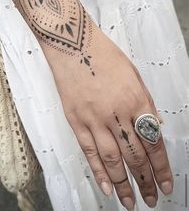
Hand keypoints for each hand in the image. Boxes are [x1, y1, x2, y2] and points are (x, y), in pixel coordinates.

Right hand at [48, 23, 173, 210]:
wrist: (74, 45)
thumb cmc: (104, 55)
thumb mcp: (134, 75)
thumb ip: (143, 104)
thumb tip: (151, 127)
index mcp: (136, 99)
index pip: (153, 142)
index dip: (161, 167)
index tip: (166, 183)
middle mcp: (117, 113)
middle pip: (135, 155)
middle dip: (145, 180)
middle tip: (151, 198)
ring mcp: (94, 118)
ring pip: (112, 159)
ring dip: (123, 183)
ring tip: (129, 201)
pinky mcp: (76, 120)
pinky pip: (89, 151)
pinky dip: (98, 171)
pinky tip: (106, 186)